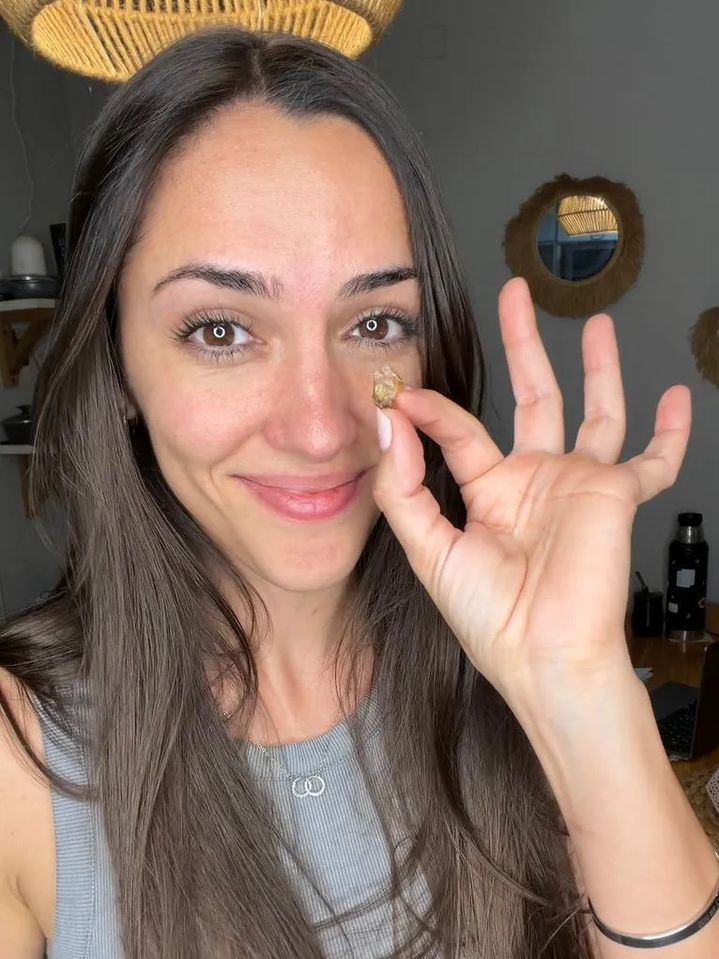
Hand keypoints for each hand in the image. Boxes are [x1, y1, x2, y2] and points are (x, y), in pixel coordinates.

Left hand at [372, 277, 690, 705]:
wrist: (544, 657)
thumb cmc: (488, 617)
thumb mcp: (429, 550)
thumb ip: (402, 487)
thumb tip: (390, 423)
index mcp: (490, 491)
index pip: (460, 431)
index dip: (431, 409)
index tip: (402, 391)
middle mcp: (536, 480)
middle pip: (532, 396)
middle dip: (524, 346)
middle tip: (516, 296)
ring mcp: (579, 484)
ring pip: (594, 412)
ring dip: (598, 368)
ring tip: (596, 325)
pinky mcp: (617, 497)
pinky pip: (653, 461)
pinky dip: (670, 432)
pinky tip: (678, 397)